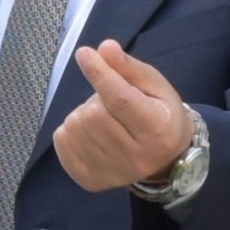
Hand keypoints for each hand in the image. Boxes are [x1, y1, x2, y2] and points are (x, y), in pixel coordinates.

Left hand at [49, 36, 201, 195]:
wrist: (166, 159)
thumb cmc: (161, 113)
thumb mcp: (155, 85)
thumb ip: (128, 67)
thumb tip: (104, 48)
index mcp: (157, 129)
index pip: (120, 100)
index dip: (100, 74)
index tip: (84, 54)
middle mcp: (135, 157)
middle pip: (94, 114)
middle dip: (96, 99)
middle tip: (110, 102)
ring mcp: (111, 173)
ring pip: (76, 126)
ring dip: (83, 114)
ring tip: (103, 118)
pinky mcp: (90, 180)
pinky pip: (62, 143)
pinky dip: (69, 130)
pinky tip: (88, 132)